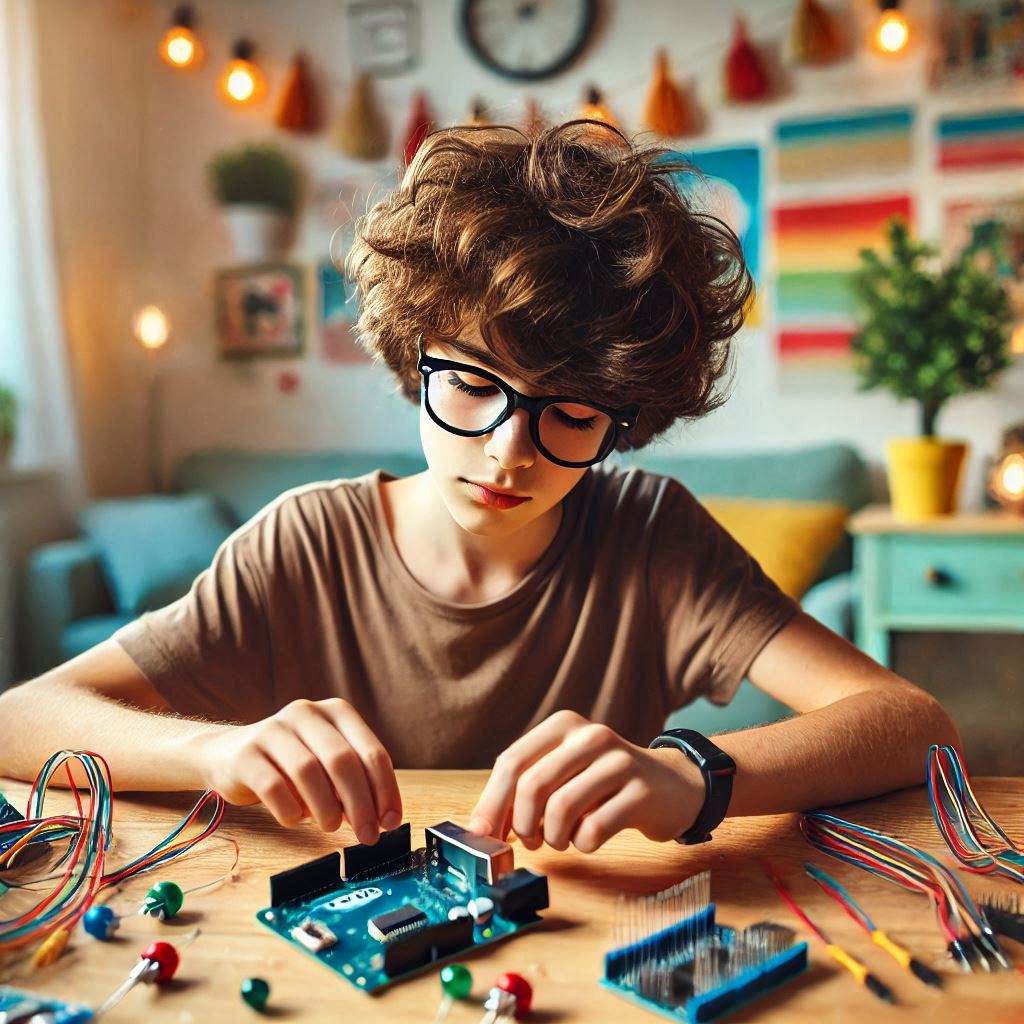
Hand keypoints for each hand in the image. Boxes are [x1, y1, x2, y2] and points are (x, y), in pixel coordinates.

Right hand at [194, 698, 400, 842]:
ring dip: (326, 809)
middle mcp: (307, 713)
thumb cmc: (291, 764)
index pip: (372, 752)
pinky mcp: (246, 754)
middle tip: (367, 835)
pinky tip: (296, 818)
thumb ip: (355, 784)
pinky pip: (274, 787)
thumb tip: (381, 818)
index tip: (390, 822)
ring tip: (330, 825)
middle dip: (360, 804)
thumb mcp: (328, 765)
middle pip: (343, 761)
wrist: (228, 754)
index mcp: (336, 712)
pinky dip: (291, 811)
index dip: (385, 790)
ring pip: (309, 771)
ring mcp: (273, 730)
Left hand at [466, 710, 704, 852]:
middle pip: (532, 786)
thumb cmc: (606, 784)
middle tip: (531, 841)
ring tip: (562, 838)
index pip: (512, 762)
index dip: (492, 803)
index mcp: (563, 726)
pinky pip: (594, 829)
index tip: (484, 835)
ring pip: (560, 809)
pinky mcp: (641, 791)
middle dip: (522, 826)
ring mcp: (618, 761)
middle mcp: (590, 736)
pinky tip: (590, 837)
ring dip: (553, 837)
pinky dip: (583, 844)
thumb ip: (524, 792)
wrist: (673, 785)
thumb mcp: (565, 774)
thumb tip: (479, 828)